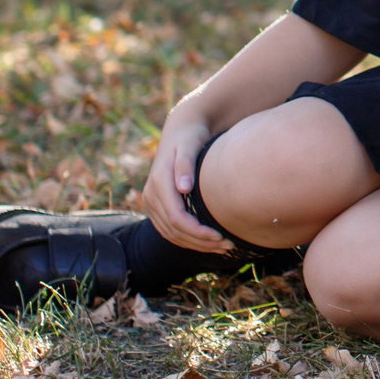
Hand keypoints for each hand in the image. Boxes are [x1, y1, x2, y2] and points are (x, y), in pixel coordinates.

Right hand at [139, 108, 232, 254]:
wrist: (180, 131)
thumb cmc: (191, 138)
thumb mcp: (190, 145)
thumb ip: (185, 165)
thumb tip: (183, 188)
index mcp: (159, 182)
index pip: (177, 218)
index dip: (198, 232)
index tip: (221, 236)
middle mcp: (151, 195)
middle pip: (174, 230)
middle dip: (201, 242)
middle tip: (228, 246)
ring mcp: (151, 203)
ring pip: (171, 234)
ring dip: (196, 244)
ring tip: (222, 246)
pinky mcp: (155, 207)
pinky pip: (169, 231)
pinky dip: (188, 240)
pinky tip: (208, 242)